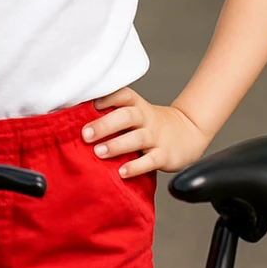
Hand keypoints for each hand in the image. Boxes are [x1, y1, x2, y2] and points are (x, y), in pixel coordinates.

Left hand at [81, 87, 211, 178]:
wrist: (189, 133)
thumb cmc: (152, 125)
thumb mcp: (137, 114)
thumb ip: (115, 116)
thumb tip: (77, 122)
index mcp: (138, 106)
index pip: (123, 95)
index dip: (107, 97)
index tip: (89, 104)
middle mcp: (147, 119)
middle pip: (127, 116)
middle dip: (105, 124)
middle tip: (86, 134)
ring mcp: (157, 137)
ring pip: (137, 138)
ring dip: (116, 145)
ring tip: (98, 153)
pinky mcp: (165, 155)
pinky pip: (150, 160)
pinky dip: (136, 166)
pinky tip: (122, 172)